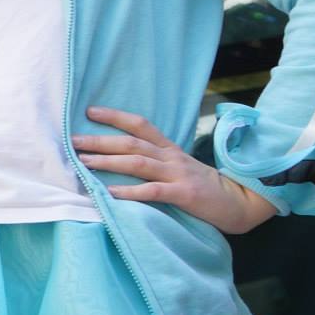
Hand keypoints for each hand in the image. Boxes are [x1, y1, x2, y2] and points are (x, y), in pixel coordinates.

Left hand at [75, 106, 279, 234]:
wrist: (241, 203)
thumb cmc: (204, 187)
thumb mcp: (179, 168)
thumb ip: (156, 162)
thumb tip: (120, 158)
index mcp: (170, 149)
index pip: (140, 125)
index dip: (115, 116)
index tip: (90, 111)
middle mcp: (172, 158)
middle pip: (131, 143)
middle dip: (100, 140)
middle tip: (73, 140)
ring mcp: (178, 174)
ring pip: (138, 163)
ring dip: (108, 162)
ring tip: (83, 162)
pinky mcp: (184, 194)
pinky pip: (153, 191)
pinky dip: (130, 192)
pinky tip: (110, 193)